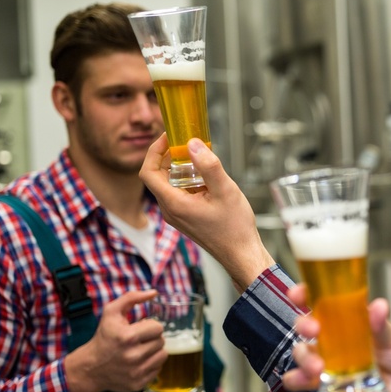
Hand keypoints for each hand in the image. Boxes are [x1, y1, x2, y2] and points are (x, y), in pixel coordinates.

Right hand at [64, 290, 165, 391]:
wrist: (90, 367)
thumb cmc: (104, 337)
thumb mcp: (111, 312)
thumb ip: (132, 297)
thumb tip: (154, 292)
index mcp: (127, 337)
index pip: (158, 327)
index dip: (150, 326)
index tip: (139, 328)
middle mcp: (132, 356)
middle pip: (161, 341)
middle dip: (152, 338)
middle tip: (139, 340)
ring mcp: (136, 372)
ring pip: (163, 355)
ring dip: (154, 351)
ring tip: (141, 350)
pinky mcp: (138, 384)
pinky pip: (158, 369)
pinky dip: (151, 364)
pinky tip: (139, 362)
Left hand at [139, 134, 274, 289]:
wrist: (241, 253)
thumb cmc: (235, 228)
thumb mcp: (225, 190)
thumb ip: (208, 165)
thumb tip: (193, 144)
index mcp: (174, 204)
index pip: (148, 172)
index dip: (154, 151)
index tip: (168, 137)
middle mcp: (170, 210)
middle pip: (157, 176)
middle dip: (169, 156)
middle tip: (187, 143)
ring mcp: (177, 215)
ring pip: (169, 184)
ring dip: (180, 168)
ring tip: (200, 159)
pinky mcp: (185, 217)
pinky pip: (179, 193)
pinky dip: (188, 180)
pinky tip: (206, 177)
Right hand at [282, 286, 390, 391]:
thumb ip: (383, 325)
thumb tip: (379, 306)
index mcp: (348, 318)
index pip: (320, 300)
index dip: (304, 294)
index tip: (298, 294)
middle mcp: (334, 337)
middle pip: (305, 326)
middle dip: (303, 325)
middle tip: (314, 330)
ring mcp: (329, 360)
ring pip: (302, 353)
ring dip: (303, 357)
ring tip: (317, 368)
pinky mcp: (328, 383)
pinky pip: (303, 381)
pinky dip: (298, 381)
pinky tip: (304, 381)